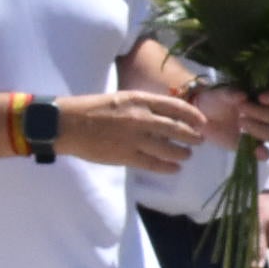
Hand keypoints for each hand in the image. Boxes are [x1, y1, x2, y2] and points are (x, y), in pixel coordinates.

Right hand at [55, 90, 205, 170]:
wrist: (66, 123)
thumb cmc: (91, 108)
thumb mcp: (121, 98)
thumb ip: (143, 106)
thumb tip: (165, 116)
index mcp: (139, 100)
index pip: (175, 107)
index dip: (192, 115)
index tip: (202, 122)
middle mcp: (141, 118)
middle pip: (177, 129)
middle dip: (192, 136)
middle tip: (200, 140)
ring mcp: (135, 138)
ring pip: (169, 149)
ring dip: (183, 153)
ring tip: (187, 155)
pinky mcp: (126, 156)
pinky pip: (154, 164)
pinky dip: (168, 167)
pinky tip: (175, 168)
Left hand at [191, 85, 268, 151]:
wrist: (202, 116)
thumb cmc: (215, 99)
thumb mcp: (219, 92)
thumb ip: (230, 93)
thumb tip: (243, 95)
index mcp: (262, 98)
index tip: (262, 98)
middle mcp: (265, 115)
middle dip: (260, 113)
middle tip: (241, 109)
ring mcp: (260, 131)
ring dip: (259, 129)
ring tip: (241, 123)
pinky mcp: (252, 146)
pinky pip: (265, 153)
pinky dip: (264, 153)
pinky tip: (257, 152)